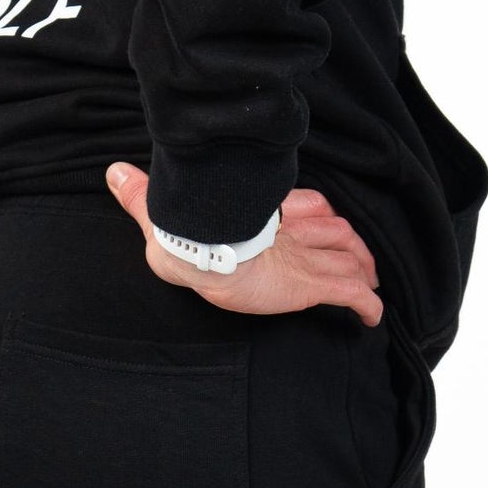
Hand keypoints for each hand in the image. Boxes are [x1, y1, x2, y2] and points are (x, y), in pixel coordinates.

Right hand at [105, 163, 382, 324]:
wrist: (201, 250)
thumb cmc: (183, 234)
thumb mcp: (162, 215)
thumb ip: (143, 196)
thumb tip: (114, 172)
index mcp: (265, 214)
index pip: (306, 207)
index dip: (321, 216)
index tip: (328, 223)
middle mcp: (291, 234)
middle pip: (335, 232)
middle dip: (349, 244)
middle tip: (360, 257)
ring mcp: (303, 260)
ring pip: (347, 259)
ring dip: (362, 269)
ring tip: (371, 281)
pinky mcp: (310, 286)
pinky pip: (349, 294)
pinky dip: (366, 305)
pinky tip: (374, 316)